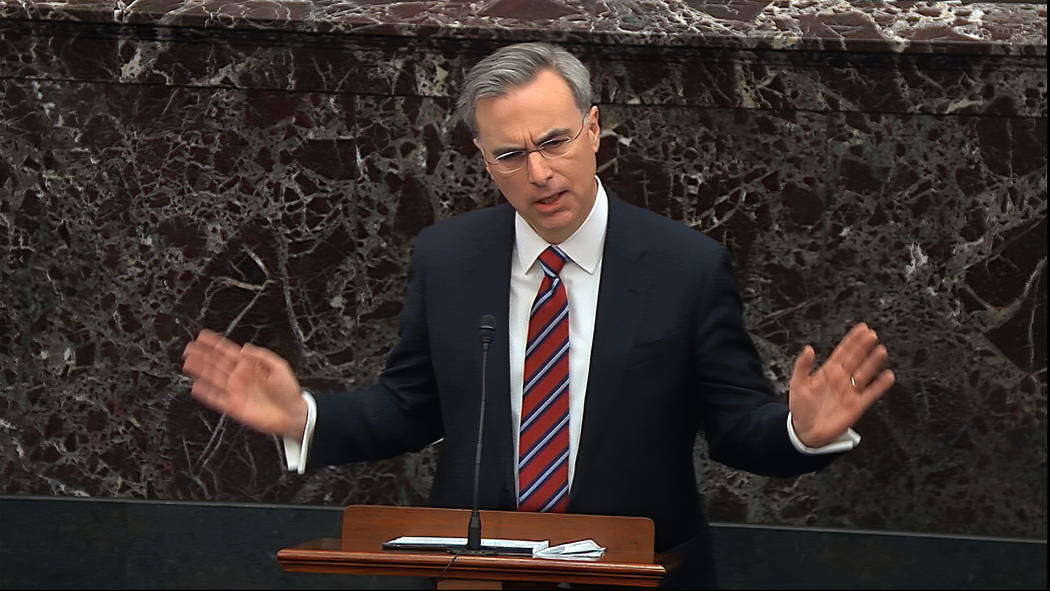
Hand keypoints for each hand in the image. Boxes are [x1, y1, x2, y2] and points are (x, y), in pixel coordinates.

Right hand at [181, 329, 306, 439]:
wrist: (293, 413)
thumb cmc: (288, 390)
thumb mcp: (278, 366)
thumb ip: (261, 356)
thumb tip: (244, 347)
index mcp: (250, 366)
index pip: (229, 352)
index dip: (215, 344)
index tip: (203, 336)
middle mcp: (240, 377)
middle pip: (217, 363)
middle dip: (202, 355)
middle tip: (189, 348)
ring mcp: (236, 392)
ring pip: (213, 378)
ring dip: (200, 371)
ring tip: (188, 363)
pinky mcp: (234, 407)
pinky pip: (216, 399)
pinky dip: (206, 393)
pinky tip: (196, 387)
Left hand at [789, 323, 894, 447]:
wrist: (806, 431)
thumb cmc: (800, 407)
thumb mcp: (797, 384)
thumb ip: (802, 366)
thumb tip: (809, 348)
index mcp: (828, 372)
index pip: (843, 352)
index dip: (852, 340)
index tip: (862, 328)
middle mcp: (841, 379)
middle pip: (856, 359)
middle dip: (864, 347)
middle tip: (873, 334)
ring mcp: (850, 392)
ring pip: (865, 373)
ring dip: (873, 362)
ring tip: (882, 350)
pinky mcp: (857, 406)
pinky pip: (871, 393)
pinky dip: (880, 385)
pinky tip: (888, 376)